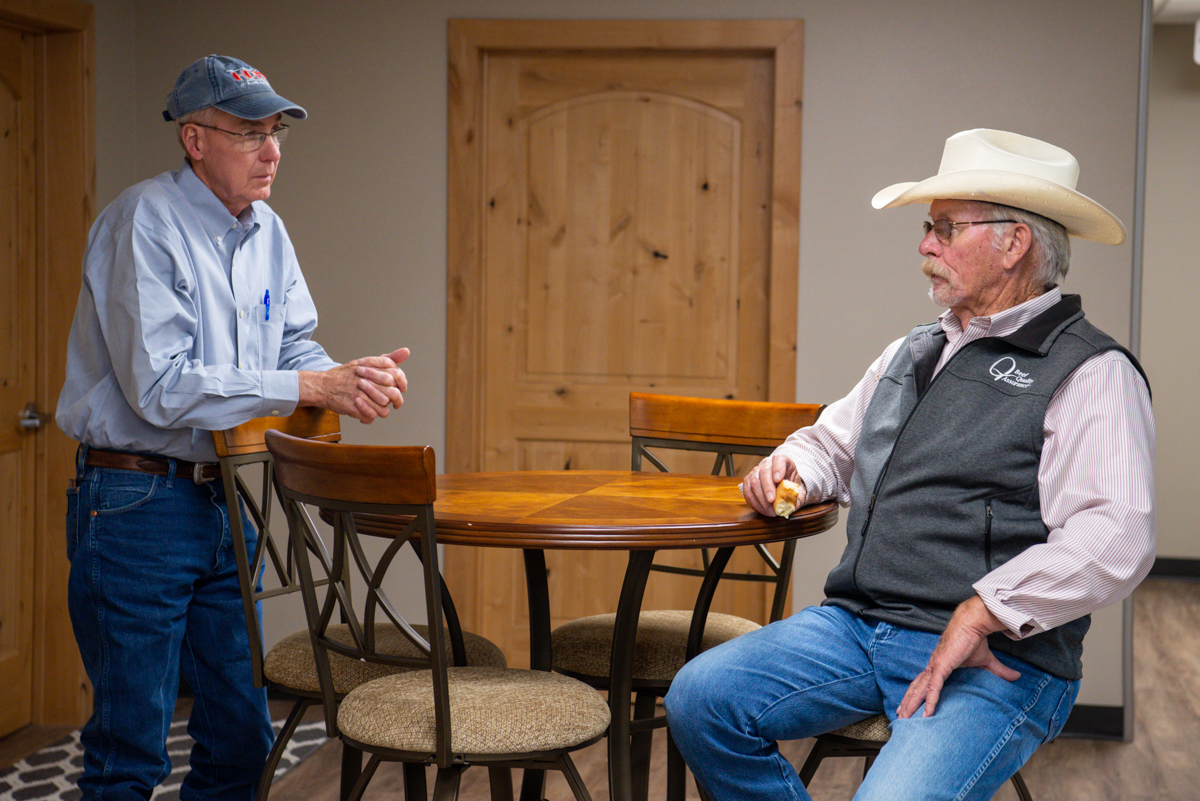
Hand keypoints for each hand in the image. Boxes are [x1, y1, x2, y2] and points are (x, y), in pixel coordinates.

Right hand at [299, 347, 410, 423]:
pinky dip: (369, 416)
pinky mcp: (353, 406)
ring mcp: (360, 393)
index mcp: (371, 367)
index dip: (402, 384)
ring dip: (382, 409)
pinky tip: (365, 413)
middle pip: (393, 393)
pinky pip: (371, 416)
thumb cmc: (346, 375)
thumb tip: (406, 351)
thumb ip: (387, 359)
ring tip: (376, 408)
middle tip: (394, 404)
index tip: (400, 389)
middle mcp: (367, 379)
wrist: (322, 385)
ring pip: (384, 407)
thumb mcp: (365, 363)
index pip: (396, 374)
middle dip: (396, 400)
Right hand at [741, 455, 802, 515]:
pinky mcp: (748, 480)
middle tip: (772, 501)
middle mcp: (767, 464)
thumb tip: (794, 505)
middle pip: (763, 472)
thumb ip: (799, 497)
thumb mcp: (799, 489)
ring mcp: (756, 471)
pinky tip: (763, 510)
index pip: (779, 460)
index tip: (778, 480)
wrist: (782, 482)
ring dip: (760, 499)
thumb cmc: (790, 485)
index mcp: (782, 461)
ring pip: (753, 482)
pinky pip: (747, 491)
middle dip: (767, 488)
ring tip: (770, 511)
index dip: (777, 469)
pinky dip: (754, 502)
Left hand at [896, 595, 1019, 718]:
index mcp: (939, 665)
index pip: (923, 682)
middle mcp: (933, 667)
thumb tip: (1016, 677)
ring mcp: (935, 667)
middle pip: (916, 687)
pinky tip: (926, 713)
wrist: (972, 624)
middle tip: (900, 715)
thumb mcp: (986, 661)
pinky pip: (933, 687)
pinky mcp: (941, 666)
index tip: (909, 704)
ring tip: (904, 717)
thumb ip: (998, 671)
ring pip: (919, 690)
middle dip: (908, 702)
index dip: (915, 693)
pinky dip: (929, 700)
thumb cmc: (974, 639)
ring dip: (912, 704)